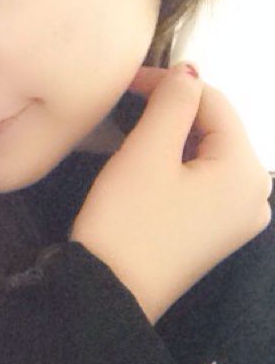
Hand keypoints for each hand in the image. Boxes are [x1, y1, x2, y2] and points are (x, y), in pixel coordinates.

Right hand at [68, 62, 272, 324]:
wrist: (107, 293)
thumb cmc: (128, 219)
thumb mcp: (148, 152)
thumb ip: (173, 102)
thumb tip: (189, 70)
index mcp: (247, 172)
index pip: (215, 102)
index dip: (171, 82)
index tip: (127, 79)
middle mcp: (256, 194)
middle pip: (216, 127)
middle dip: (174, 108)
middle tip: (128, 101)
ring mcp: (237, 217)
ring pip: (208, 152)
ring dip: (174, 132)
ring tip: (134, 126)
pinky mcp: (215, 231)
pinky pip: (204, 179)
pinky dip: (178, 160)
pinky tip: (150, 161)